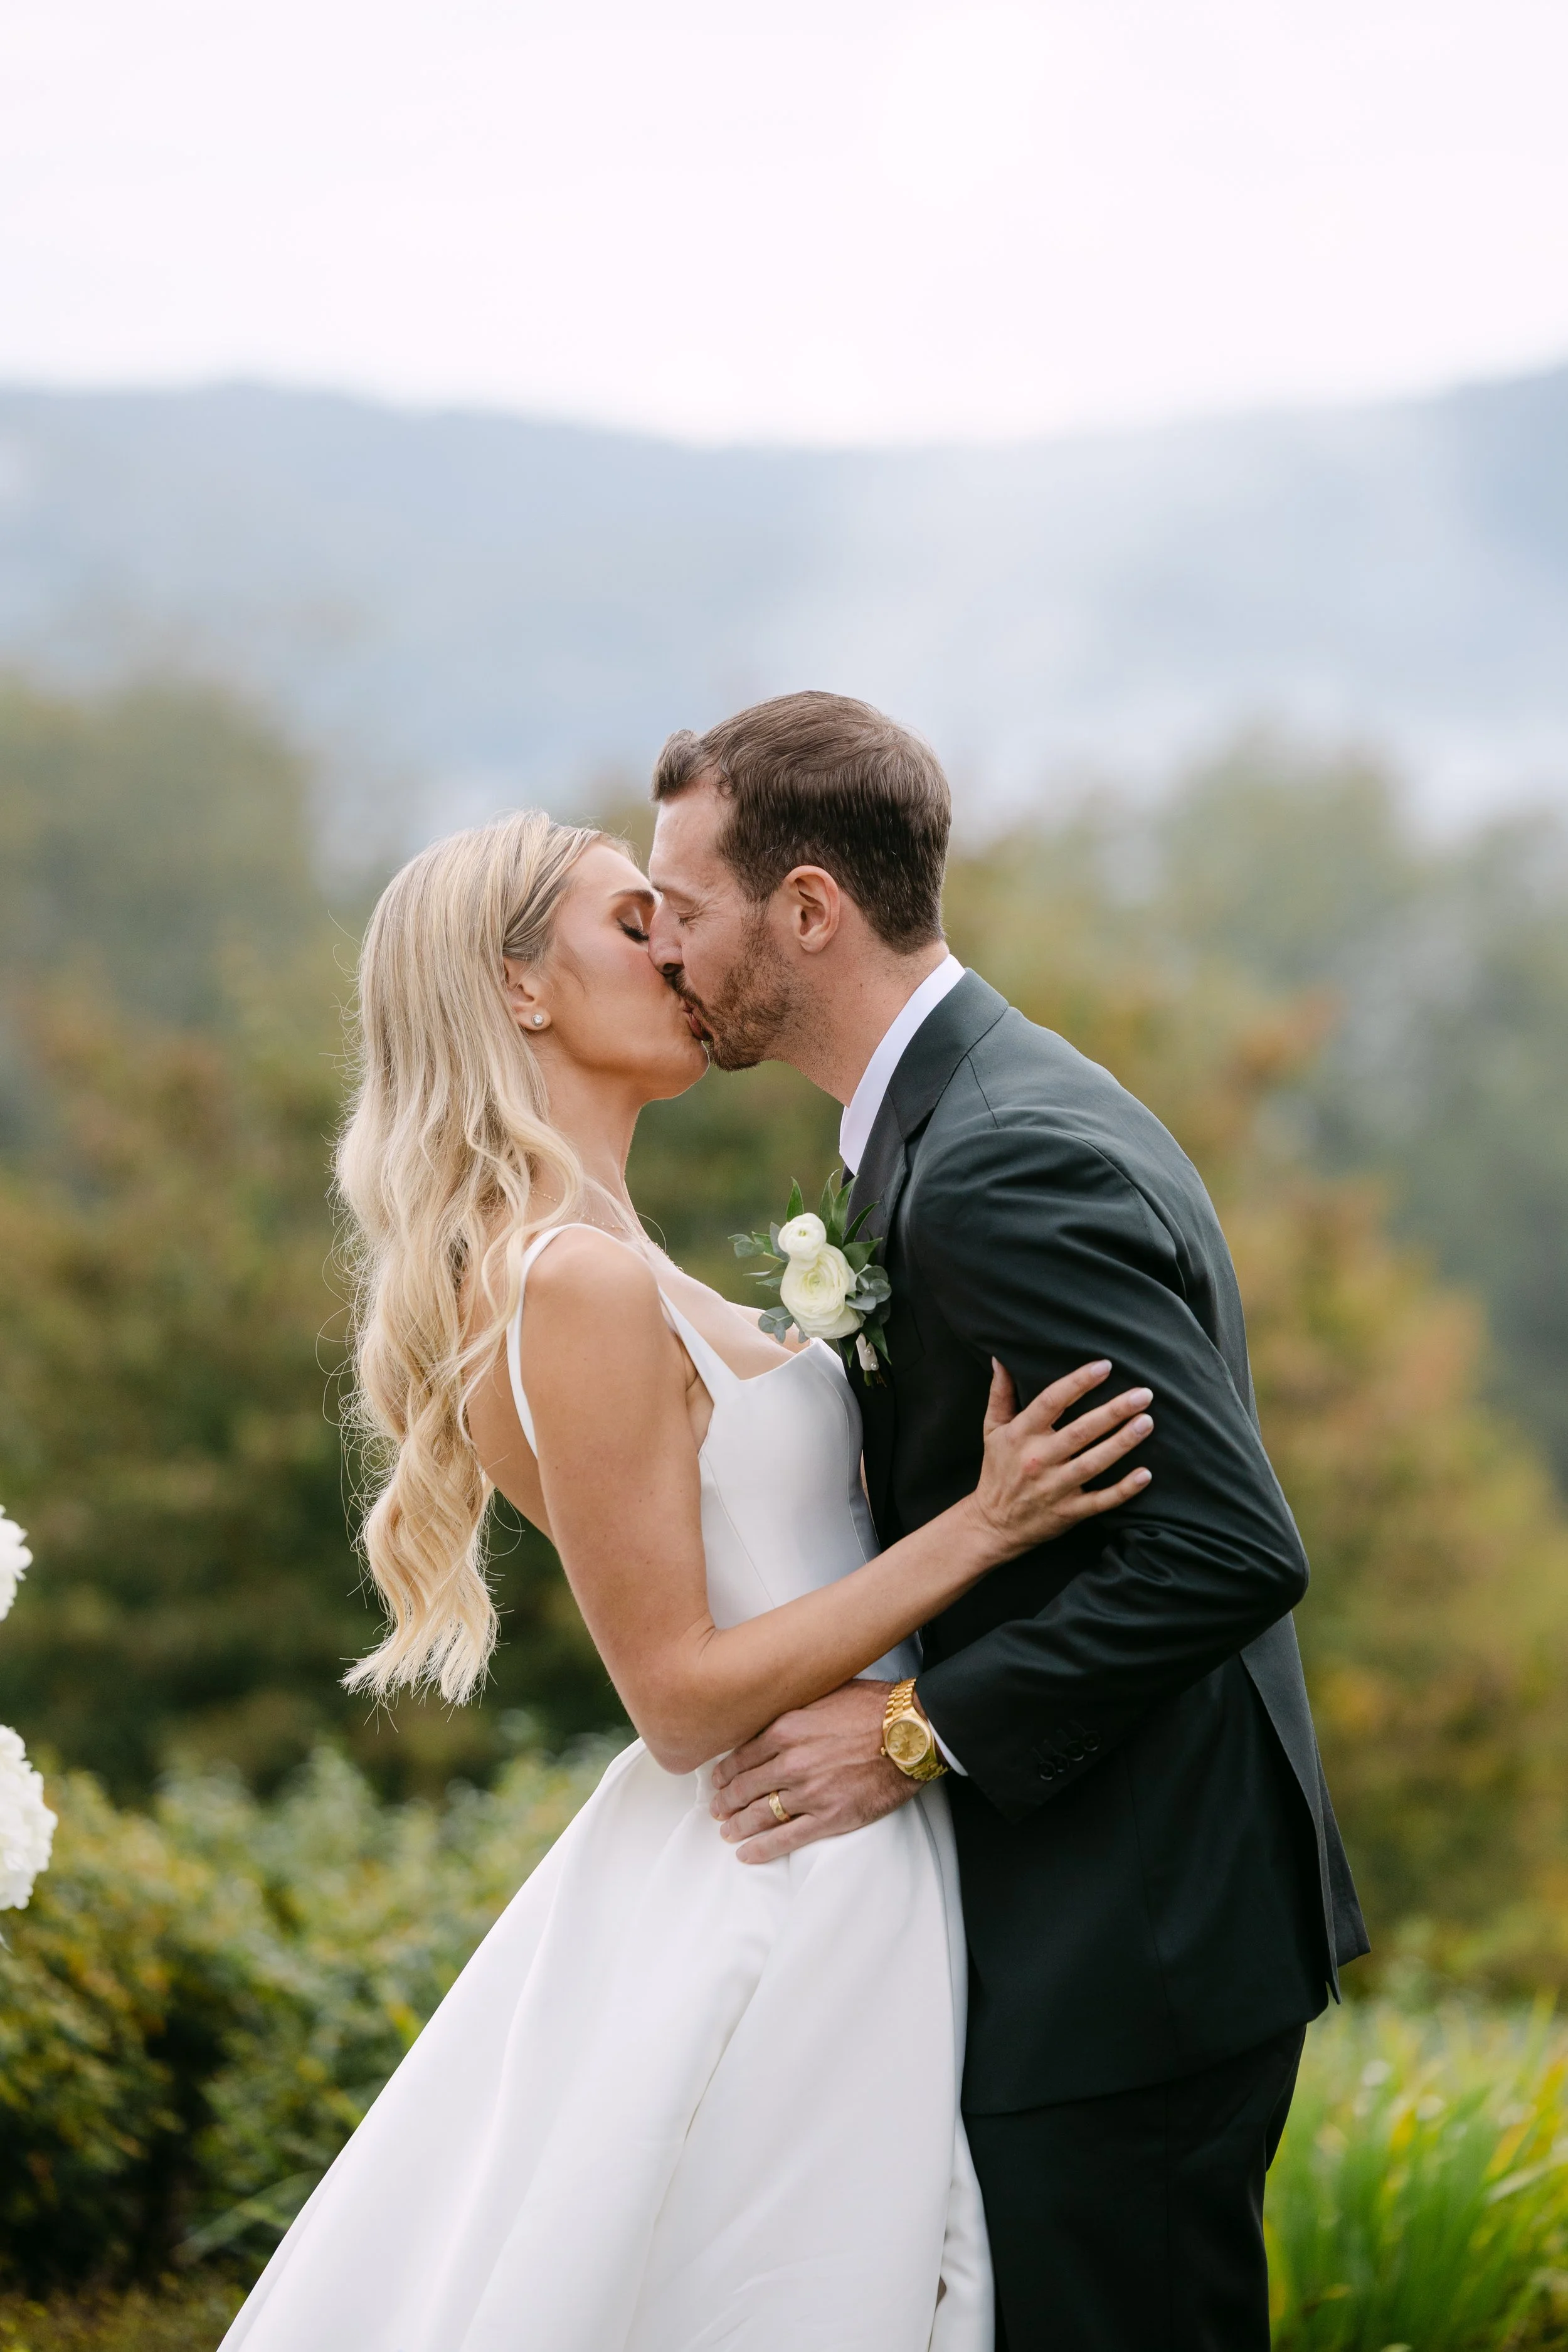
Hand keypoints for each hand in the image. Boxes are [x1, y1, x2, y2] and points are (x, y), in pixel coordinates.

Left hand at [709, 1680, 914, 1861]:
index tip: (718, 1780)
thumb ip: (794, 1708)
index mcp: (786, 1729)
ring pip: (760, 1814)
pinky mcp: (830, 1817)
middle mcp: (790, 1762)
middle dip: (726, 1801)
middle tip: (717, 1809)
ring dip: (738, 1825)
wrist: (910, 1732)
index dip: (725, 1772)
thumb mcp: (824, 1692)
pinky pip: (786, 1838)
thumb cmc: (873, 1707)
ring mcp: (809, 1793)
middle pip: (745, 1787)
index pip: (742, 1756)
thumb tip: (772, 1713)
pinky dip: (762, 1848)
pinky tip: (747, 1854)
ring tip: (727, 1831)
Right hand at [968, 1357, 1151, 1561]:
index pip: (1051, 1401)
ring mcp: (1054, 1487)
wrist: (992, 1525)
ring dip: (1122, 1442)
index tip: (1105, 1366)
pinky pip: (1100, 1500)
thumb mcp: (992, 1430)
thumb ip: (1000, 1393)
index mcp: (1021, 1434)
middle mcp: (1038, 1459)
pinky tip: (1145, 1474)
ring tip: (1147, 1422)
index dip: (1078, 1382)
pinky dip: (1124, 1490)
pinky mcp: (1068, 1512)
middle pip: (1081, 1431)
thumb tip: (1001, 1358)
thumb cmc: (997, 1470)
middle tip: (1144, 1394)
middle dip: (1114, 1411)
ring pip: (1094, 1463)